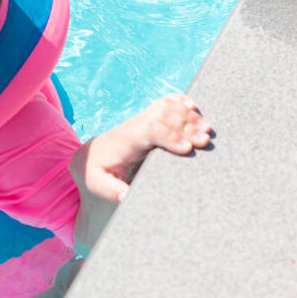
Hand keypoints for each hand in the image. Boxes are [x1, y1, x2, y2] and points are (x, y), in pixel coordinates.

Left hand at [75, 94, 212, 202]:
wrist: (89, 155)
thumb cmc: (96, 171)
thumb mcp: (97, 184)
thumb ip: (110, 190)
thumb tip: (125, 196)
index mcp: (125, 140)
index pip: (148, 130)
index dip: (169, 136)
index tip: (187, 149)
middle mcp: (135, 126)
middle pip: (163, 116)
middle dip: (185, 127)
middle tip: (205, 140)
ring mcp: (142, 119)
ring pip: (166, 107)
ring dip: (188, 115)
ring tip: (207, 129)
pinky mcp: (148, 118)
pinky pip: (165, 103)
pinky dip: (180, 101)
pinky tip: (194, 107)